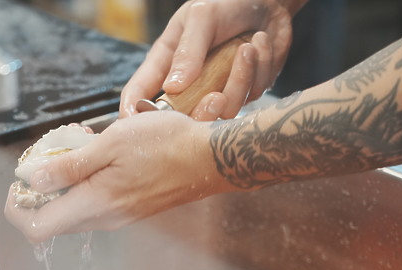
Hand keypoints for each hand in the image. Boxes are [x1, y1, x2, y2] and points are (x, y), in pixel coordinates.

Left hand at [4, 111, 237, 243]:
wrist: (210, 160)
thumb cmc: (166, 146)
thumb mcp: (112, 144)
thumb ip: (69, 165)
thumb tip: (31, 179)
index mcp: (94, 204)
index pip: (36, 228)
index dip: (18, 208)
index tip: (20, 181)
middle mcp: (103, 218)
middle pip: (51, 218)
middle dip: (40, 188)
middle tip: (50, 153)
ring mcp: (118, 216)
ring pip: (72, 208)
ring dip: (64, 181)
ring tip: (77, 144)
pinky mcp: (129, 209)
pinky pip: (93, 202)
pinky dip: (84, 182)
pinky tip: (98, 153)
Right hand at [120, 0, 301, 120]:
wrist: (269, 2)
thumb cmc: (227, 3)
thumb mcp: (201, 17)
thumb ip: (188, 51)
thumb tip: (172, 88)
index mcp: (167, 62)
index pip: (139, 92)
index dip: (133, 112)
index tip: (137, 125)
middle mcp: (189, 82)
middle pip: (183, 117)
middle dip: (202, 112)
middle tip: (216, 96)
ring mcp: (216, 90)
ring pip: (223, 110)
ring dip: (240, 78)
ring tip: (247, 47)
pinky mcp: (243, 92)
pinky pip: (250, 95)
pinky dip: (259, 69)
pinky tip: (260, 43)